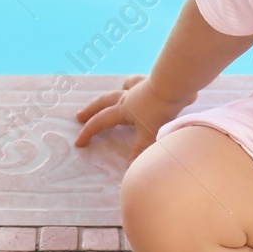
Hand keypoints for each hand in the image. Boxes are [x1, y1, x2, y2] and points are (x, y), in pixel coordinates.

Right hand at [73, 75, 191, 163]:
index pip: (100, 122)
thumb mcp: (148, 134)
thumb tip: (130, 169)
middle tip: (80, 115)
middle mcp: (126, 97)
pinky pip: (136, 82)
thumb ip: (139, 151)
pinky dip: (132, 84)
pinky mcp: (151, 82)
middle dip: (91, 110)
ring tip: (108, 98)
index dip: (88, 132)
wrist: (173, 85)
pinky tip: (134, 85)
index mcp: (122, 110)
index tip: (78, 142)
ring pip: (119, 90)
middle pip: (103, 102)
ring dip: (111, 95)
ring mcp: (138, 87)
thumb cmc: (160, 110)